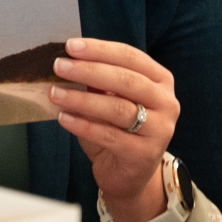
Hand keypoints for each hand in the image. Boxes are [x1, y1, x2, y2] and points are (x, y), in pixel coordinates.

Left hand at [50, 38, 178, 221]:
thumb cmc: (118, 128)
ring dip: (82, 99)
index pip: (130, 57)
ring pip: (118, 109)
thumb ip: (97, 81)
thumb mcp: (109, 99)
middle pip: (126, 80)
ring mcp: (160, 130)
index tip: (70, 46)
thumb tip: (68, 61)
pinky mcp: (145, 154)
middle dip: (89, 71)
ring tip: (54, 93)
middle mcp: (166, 102)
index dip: (100, 49)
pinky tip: (63, 117)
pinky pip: (110, 136)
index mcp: (160, 80)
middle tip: (59, 66)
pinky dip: (83, 125)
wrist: (129, 174)